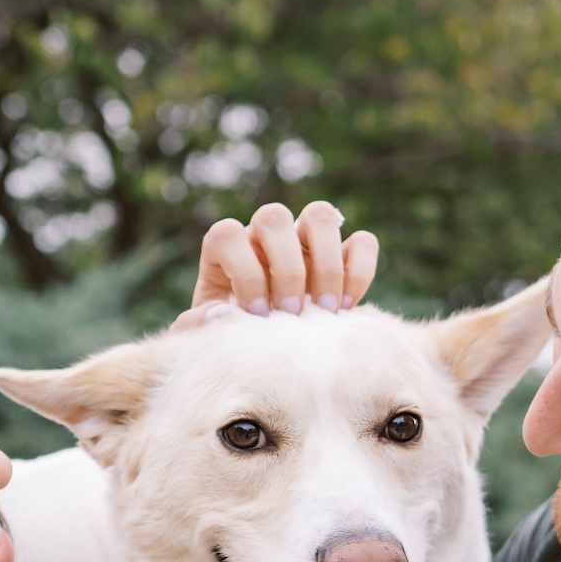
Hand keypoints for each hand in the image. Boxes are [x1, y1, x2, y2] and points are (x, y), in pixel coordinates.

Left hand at [175, 199, 379, 328]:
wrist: (263, 346)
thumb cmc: (228, 335)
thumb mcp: (204, 335)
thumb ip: (199, 326)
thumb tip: (221, 315)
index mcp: (226, 246)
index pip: (227, 234)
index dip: (245, 273)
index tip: (257, 315)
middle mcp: (264, 234)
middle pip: (274, 216)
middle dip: (286, 270)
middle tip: (290, 313)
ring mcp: (305, 239)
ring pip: (320, 215)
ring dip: (326, 266)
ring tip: (325, 312)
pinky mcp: (341, 254)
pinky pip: (362, 242)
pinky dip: (359, 272)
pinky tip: (347, 308)